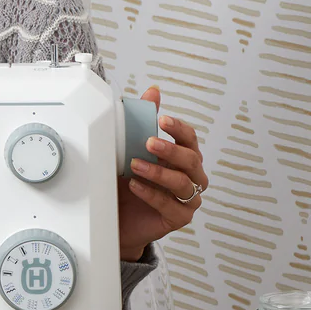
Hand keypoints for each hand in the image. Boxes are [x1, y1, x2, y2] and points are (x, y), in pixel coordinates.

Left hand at [118, 86, 207, 262]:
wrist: (118, 217)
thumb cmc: (129, 182)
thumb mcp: (131, 150)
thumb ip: (144, 121)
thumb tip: (153, 91)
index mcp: (182, 157)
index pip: (189, 139)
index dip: (179, 128)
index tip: (163, 120)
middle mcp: (190, 177)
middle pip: (191, 160)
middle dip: (170, 149)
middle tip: (148, 142)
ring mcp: (187, 199)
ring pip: (183, 183)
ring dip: (158, 171)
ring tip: (135, 164)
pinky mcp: (179, 218)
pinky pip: (171, 205)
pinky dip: (152, 194)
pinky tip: (135, 185)